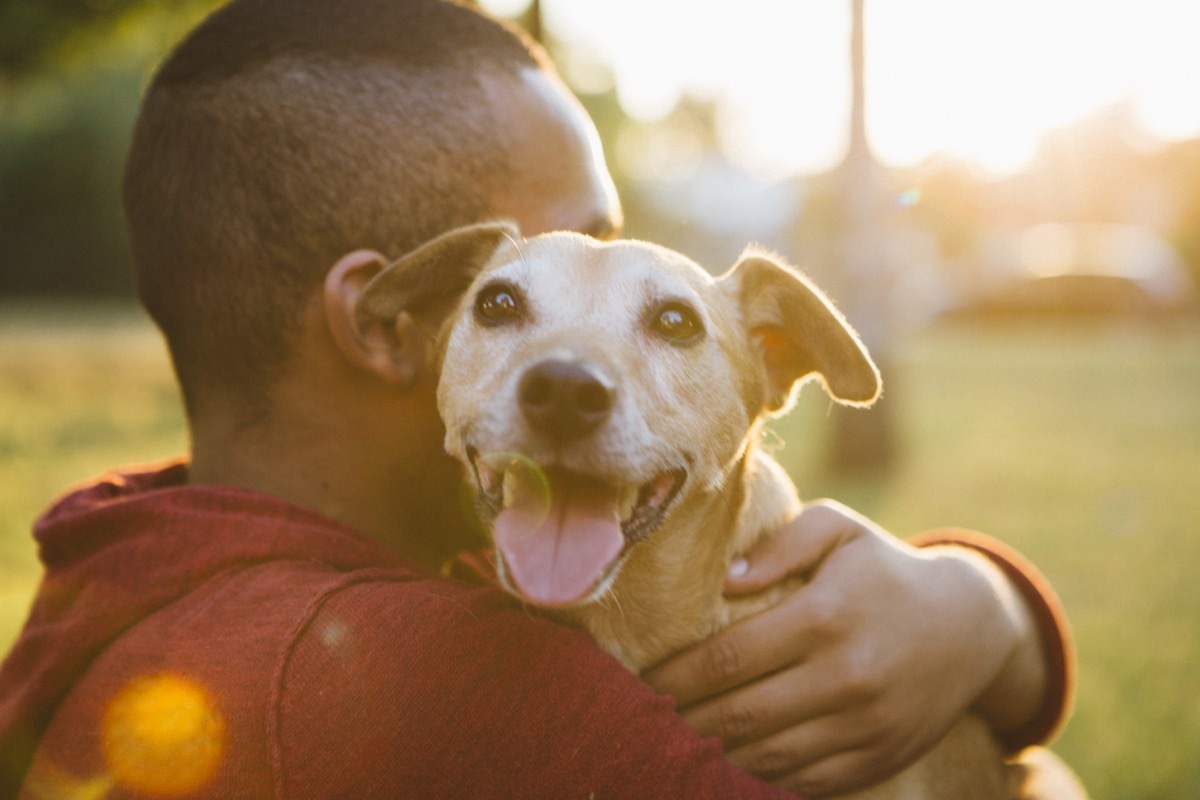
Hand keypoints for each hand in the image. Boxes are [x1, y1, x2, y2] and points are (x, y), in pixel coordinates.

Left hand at [642, 500, 1044, 796]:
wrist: (971, 627)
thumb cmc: (885, 569)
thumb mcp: (841, 529)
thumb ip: (781, 544)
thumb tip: (725, 579)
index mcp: (826, 616)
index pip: (729, 657)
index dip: (676, 675)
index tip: (641, 680)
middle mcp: (846, 676)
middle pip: (740, 715)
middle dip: (682, 721)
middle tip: (641, 720)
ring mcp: (864, 726)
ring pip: (767, 757)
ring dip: (712, 756)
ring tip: (673, 745)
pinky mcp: (878, 759)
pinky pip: (805, 782)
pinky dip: (761, 779)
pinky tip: (726, 766)